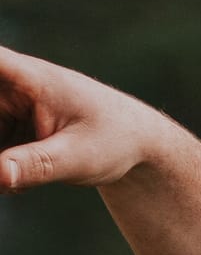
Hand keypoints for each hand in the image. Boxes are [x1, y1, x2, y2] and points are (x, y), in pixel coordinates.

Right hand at [0, 45, 171, 194]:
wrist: (134, 143)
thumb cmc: (113, 138)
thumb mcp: (79, 156)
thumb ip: (37, 166)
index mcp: (24, 76)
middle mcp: (6, 85)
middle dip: (0, 141)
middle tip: (10, 163)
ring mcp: (2, 107)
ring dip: (3, 162)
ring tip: (28, 172)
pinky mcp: (4, 128)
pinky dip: (3, 170)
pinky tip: (19, 178)